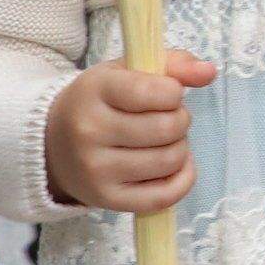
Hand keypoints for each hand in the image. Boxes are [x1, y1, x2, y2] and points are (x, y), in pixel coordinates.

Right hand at [42, 50, 218, 213]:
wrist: (55, 144)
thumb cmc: (100, 103)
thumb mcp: (127, 72)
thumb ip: (173, 65)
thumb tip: (208, 72)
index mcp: (95, 90)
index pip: (154, 91)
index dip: (174, 92)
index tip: (167, 93)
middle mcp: (90, 131)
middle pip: (168, 128)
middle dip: (180, 120)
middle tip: (167, 119)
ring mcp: (96, 169)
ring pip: (170, 160)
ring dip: (180, 148)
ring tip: (164, 141)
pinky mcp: (107, 200)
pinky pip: (165, 195)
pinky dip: (182, 179)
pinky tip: (173, 166)